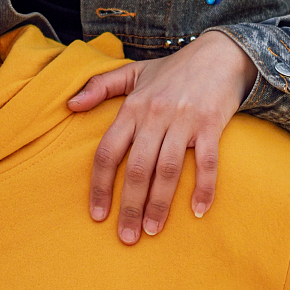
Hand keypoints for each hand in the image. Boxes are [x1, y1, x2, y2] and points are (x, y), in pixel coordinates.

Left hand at [66, 30, 257, 243]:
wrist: (220, 53)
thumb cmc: (174, 69)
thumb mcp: (133, 72)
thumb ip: (100, 86)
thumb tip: (69, 105)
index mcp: (132, 108)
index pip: (108, 152)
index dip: (100, 185)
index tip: (97, 215)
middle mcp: (154, 115)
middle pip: (136, 168)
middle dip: (129, 206)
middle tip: (126, 237)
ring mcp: (183, 120)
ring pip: (167, 170)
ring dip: (159, 204)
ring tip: (152, 230)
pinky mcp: (210, 124)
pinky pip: (206, 162)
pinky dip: (203, 187)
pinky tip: (197, 211)